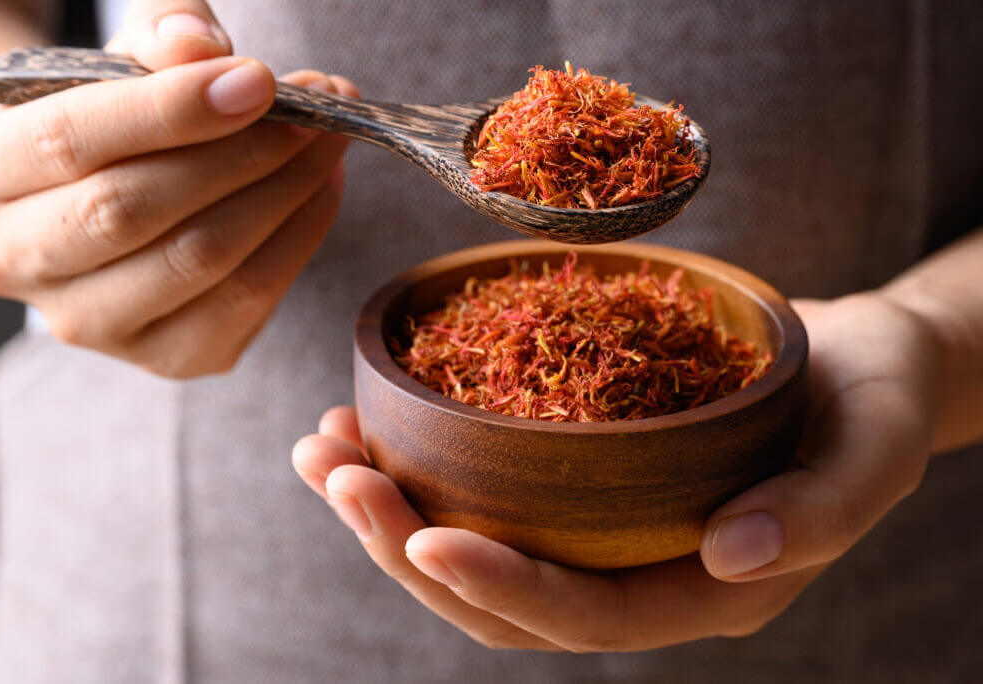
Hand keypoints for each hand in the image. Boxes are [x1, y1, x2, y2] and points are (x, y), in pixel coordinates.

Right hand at [0, 0, 356, 377]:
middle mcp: (18, 263)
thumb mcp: (121, 60)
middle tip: (315, 113)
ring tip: (330, 142)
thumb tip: (202, 49)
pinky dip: (300, 238)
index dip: (172, 110)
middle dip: (244, 154)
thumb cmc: (111, 122)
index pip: (71, 141)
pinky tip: (321, 189)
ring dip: (285, 193)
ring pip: (200, 259)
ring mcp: (90, 322)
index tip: (259, 81)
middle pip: (136, 210)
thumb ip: (159, 35)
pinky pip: (248, 300)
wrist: (99, 202)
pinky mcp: (165, 355)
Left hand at [292, 292, 938, 650]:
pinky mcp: (576, 478)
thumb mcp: (876, 445)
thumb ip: (821, 510)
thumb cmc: (875, 401)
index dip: (504, 587)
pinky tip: (362, 421)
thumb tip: (733, 556)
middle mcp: (635, 571)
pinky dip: (416, 460)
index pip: (586, 614)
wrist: (856, 363)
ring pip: (474, 544)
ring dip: (386, 507)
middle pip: (502, 595)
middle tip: (337, 474)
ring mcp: (599, 529)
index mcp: (702, 587)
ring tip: (321, 449)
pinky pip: (485, 489)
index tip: (425, 540)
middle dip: (405, 545)